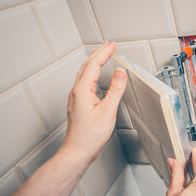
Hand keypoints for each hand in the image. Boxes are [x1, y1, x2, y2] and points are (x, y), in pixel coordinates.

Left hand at [62, 42, 126, 161]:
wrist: (78, 150)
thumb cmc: (90, 136)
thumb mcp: (108, 111)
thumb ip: (115, 90)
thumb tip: (120, 73)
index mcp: (82, 90)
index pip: (93, 65)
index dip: (104, 53)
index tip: (112, 45)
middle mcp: (76, 91)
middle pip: (87, 66)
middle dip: (98, 53)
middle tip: (108, 45)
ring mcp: (76, 97)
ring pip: (84, 73)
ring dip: (94, 61)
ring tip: (102, 55)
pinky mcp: (78, 103)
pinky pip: (84, 81)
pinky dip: (91, 72)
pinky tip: (95, 75)